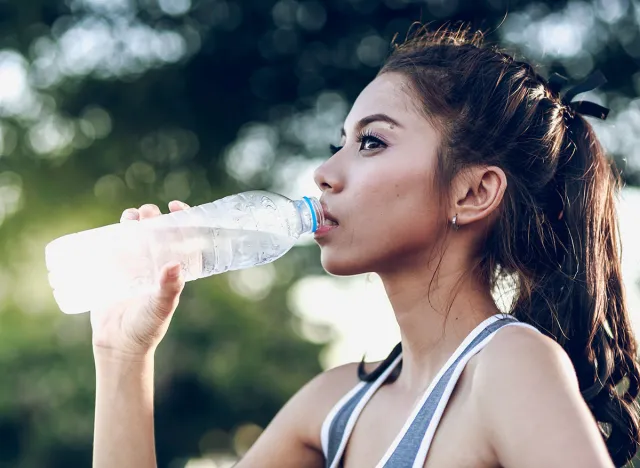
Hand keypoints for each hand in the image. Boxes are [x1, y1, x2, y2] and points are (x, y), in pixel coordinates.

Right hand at [90, 200, 190, 360]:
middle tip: (148, 212)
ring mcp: (135, 265)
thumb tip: (174, 265)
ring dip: (135, 221)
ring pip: (137, 235)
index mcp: (174, 270)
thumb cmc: (147, 327)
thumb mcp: (161, 307)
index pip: (183, 239)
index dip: (183, 220)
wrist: (118, 344)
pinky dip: (115, 233)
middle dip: (156, 218)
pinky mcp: (115, 270)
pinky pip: (115, 246)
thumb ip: (168, 289)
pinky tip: (114, 227)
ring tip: (131, 216)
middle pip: (159, 233)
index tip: (176, 207)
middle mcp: (156, 265)